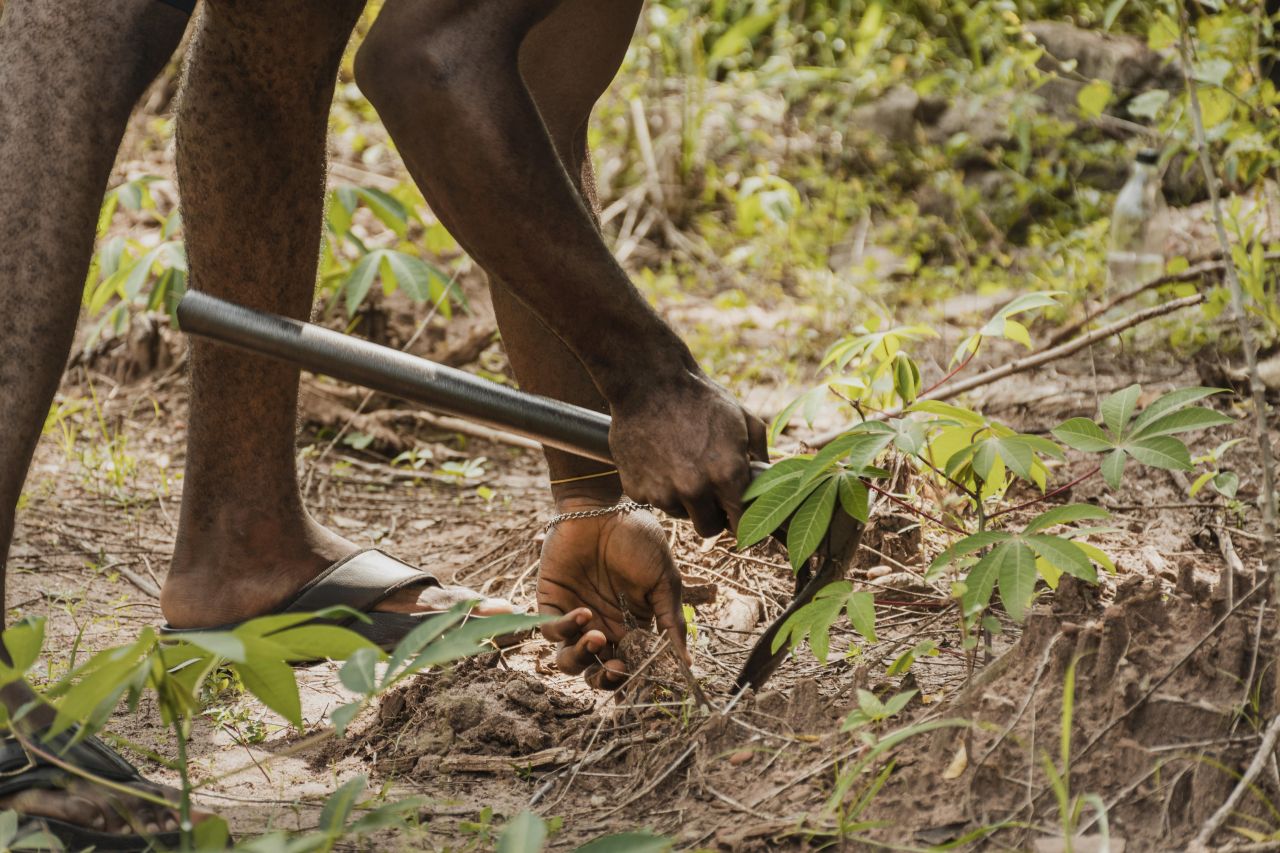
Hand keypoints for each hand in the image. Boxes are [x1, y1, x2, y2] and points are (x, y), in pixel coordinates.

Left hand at [537, 500, 685, 689]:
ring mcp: (574, 617)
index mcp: (630, 625)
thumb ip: (672, 622)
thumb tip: (687, 664)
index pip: (629, 666)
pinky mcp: (551, 603)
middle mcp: (601, 626)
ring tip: (596, 638)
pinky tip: (584, 612)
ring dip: (583, 659)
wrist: (602, 507)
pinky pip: (552, 632)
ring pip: (570, 661)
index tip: (640, 680)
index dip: (633, 679)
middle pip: (597, 672)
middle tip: (616, 670)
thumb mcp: (664, 581)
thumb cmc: (637, 538)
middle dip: (605, 680)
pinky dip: (566, 629)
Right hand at [608, 369, 767, 536]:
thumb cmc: (700, 397)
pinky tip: (658, 458)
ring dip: (682, 498)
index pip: (741, 524)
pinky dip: (656, 486)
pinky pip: (652, 499)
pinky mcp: (635, 488)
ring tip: (680, 464)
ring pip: (678, 513)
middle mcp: (694, 489)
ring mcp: (661, 491)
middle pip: (708, 528)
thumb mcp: (743, 418)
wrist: (648, 381)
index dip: (740, 518)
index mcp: (726, 474)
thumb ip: (760, 454)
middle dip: (712, 514)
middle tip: (709, 491)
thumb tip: (767, 478)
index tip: (736, 511)